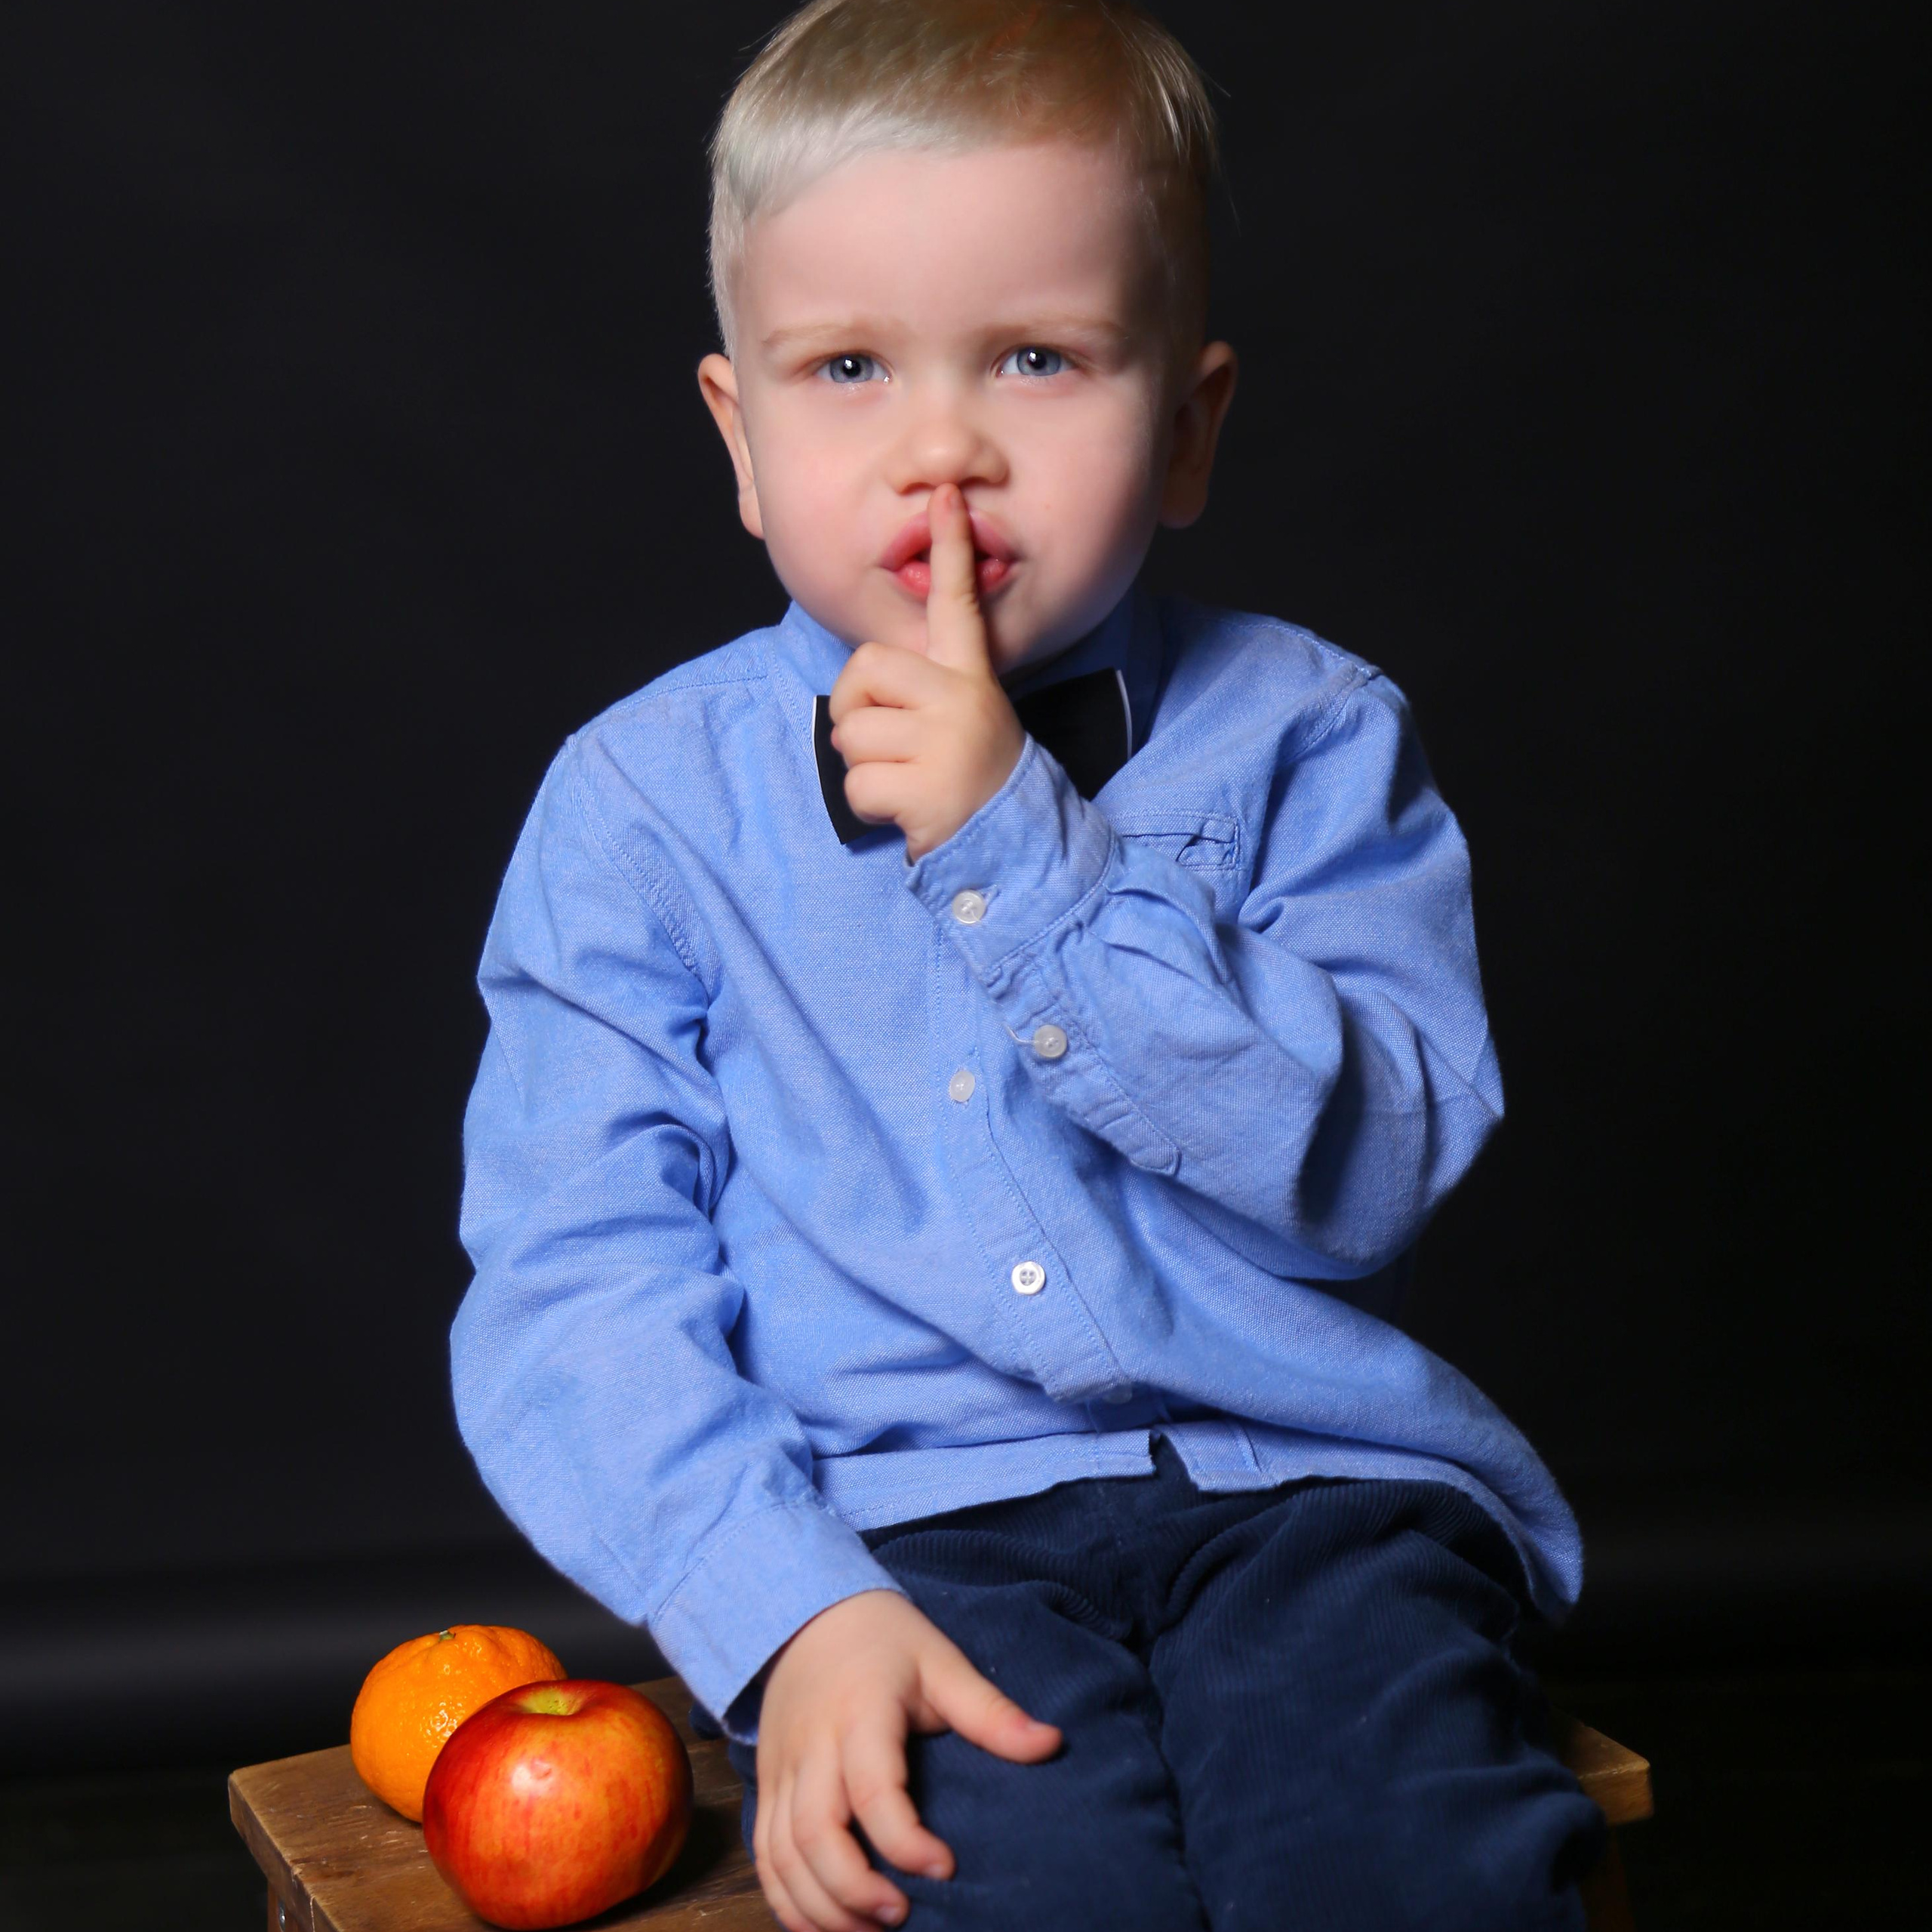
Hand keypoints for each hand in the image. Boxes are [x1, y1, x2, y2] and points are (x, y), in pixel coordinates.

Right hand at [751, 1588, 1061, 1931]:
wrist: (804, 1612)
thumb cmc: (883, 1640)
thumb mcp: (940, 1661)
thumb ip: (989, 1711)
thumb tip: (1052, 1744)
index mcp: (860, 1713)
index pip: (873, 1789)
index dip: (906, 1840)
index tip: (945, 1868)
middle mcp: (812, 1746)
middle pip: (815, 1834)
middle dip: (854, 1890)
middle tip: (902, 1917)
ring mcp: (781, 1769)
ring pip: (782, 1854)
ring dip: (819, 1906)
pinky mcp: (765, 1785)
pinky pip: (763, 1854)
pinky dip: (785, 1898)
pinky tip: (821, 1925)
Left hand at [827, 485, 1026, 861]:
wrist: (1011, 844)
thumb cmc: (968, 778)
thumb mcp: (961, 720)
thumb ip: (923, 690)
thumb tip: (864, 683)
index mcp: (971, 679)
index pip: (959, 603)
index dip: (951, 548)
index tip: (946, 493)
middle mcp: (963, 700)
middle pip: (866, 668)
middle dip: (857, 709)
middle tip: (888, 743)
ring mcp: (947, 743)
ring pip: (851, 733)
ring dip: (863, 767)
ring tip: (908, 781)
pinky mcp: (927, 787)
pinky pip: (857, 783)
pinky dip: (870, 805)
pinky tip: (908, 810)